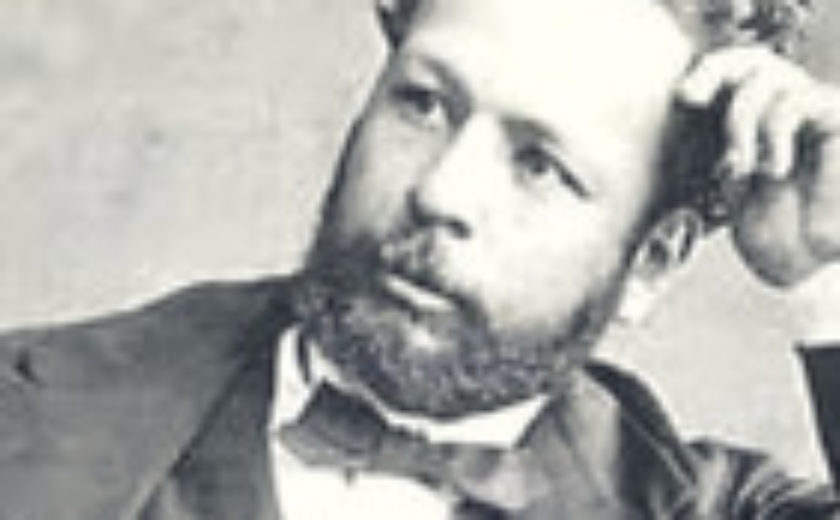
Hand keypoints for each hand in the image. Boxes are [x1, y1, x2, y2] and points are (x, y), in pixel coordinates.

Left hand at [679, 46, 839, 287]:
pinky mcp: (838, 120)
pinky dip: (774, 134)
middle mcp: (790, 108)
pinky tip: (775, 169)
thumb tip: (697, 108)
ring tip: (744, 167)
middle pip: (753, 60)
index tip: (684, 97)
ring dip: (741, 121)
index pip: (736, 76)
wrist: (813, 265)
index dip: (709, 73)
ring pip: (771, 79)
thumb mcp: (738, 188)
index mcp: (760, 123)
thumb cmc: (776, 233)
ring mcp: (818, 111)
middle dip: (715, 71)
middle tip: (690, 98)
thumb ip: (727, 150)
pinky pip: (799, 103)